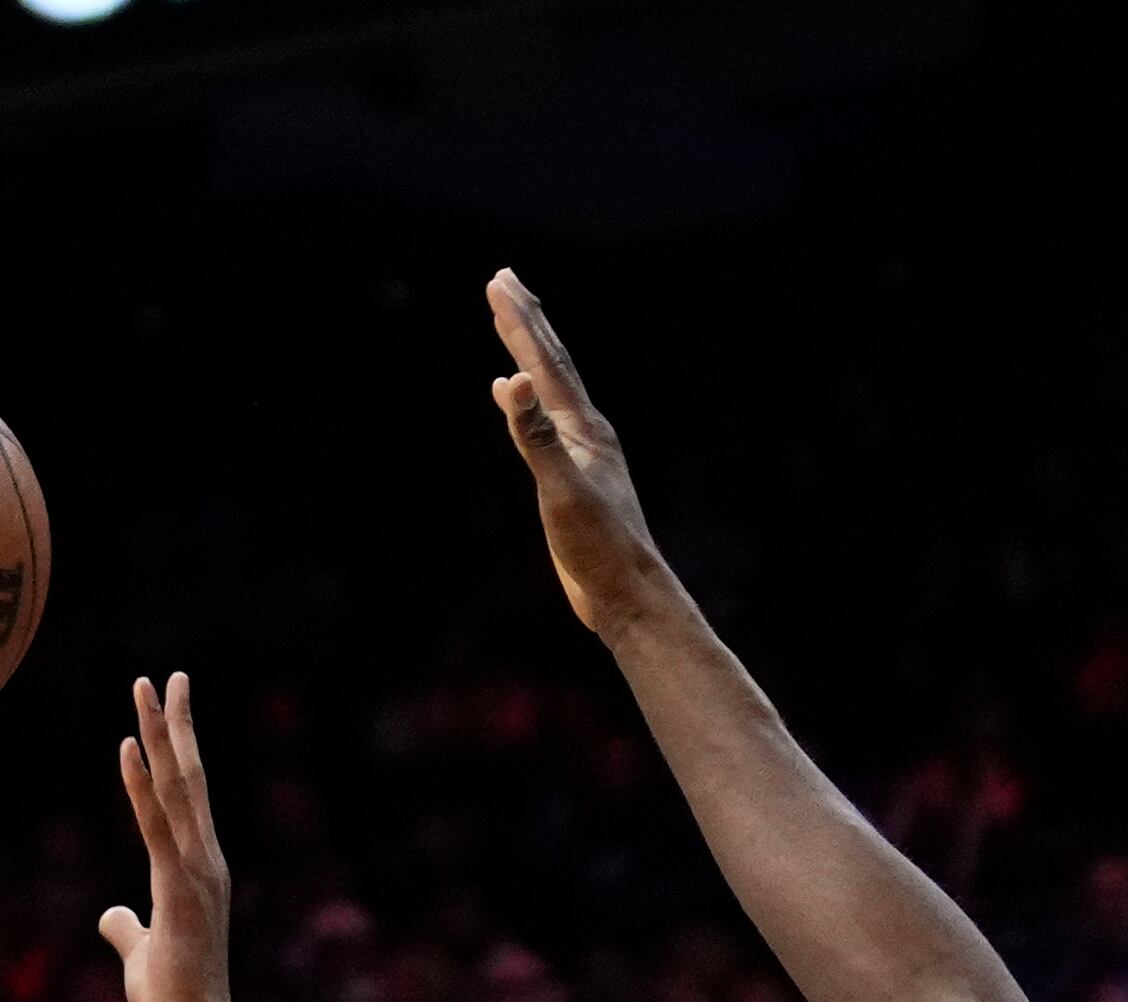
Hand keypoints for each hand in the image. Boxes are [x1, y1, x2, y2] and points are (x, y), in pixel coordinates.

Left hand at [96, 673, 237, 1001]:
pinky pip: (155, 826)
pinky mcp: (176, 890)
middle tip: (168, 675)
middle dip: (177, 724)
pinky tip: (128, 748)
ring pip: (178, 790)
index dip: (179, 748)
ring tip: (147, 689)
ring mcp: (196, 873)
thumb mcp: (143, 950)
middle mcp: (205, 860)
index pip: (188, 796)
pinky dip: (141, 785)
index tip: (168, 705)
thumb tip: (113, 915)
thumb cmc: (172, 999)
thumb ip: (128, 926)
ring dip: (161, 736)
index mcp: (198, 869)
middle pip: (190, 778)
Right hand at [484, 269, 681, 636]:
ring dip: (527, 354)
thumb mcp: (561, 490)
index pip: (545, 364)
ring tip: (510, 325)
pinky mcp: (572, 479)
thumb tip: (512, 382)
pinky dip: (523, 402)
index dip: (520, 322)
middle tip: (504, 280)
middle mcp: (585, 433)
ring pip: (549, 390)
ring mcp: (580, 455)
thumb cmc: (600, 548)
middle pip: (552, 365)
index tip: (498, 281)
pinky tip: (510, 397)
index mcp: (584, 430)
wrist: (629, 596)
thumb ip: (536, 437)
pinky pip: (542, 423)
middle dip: (526, 322)